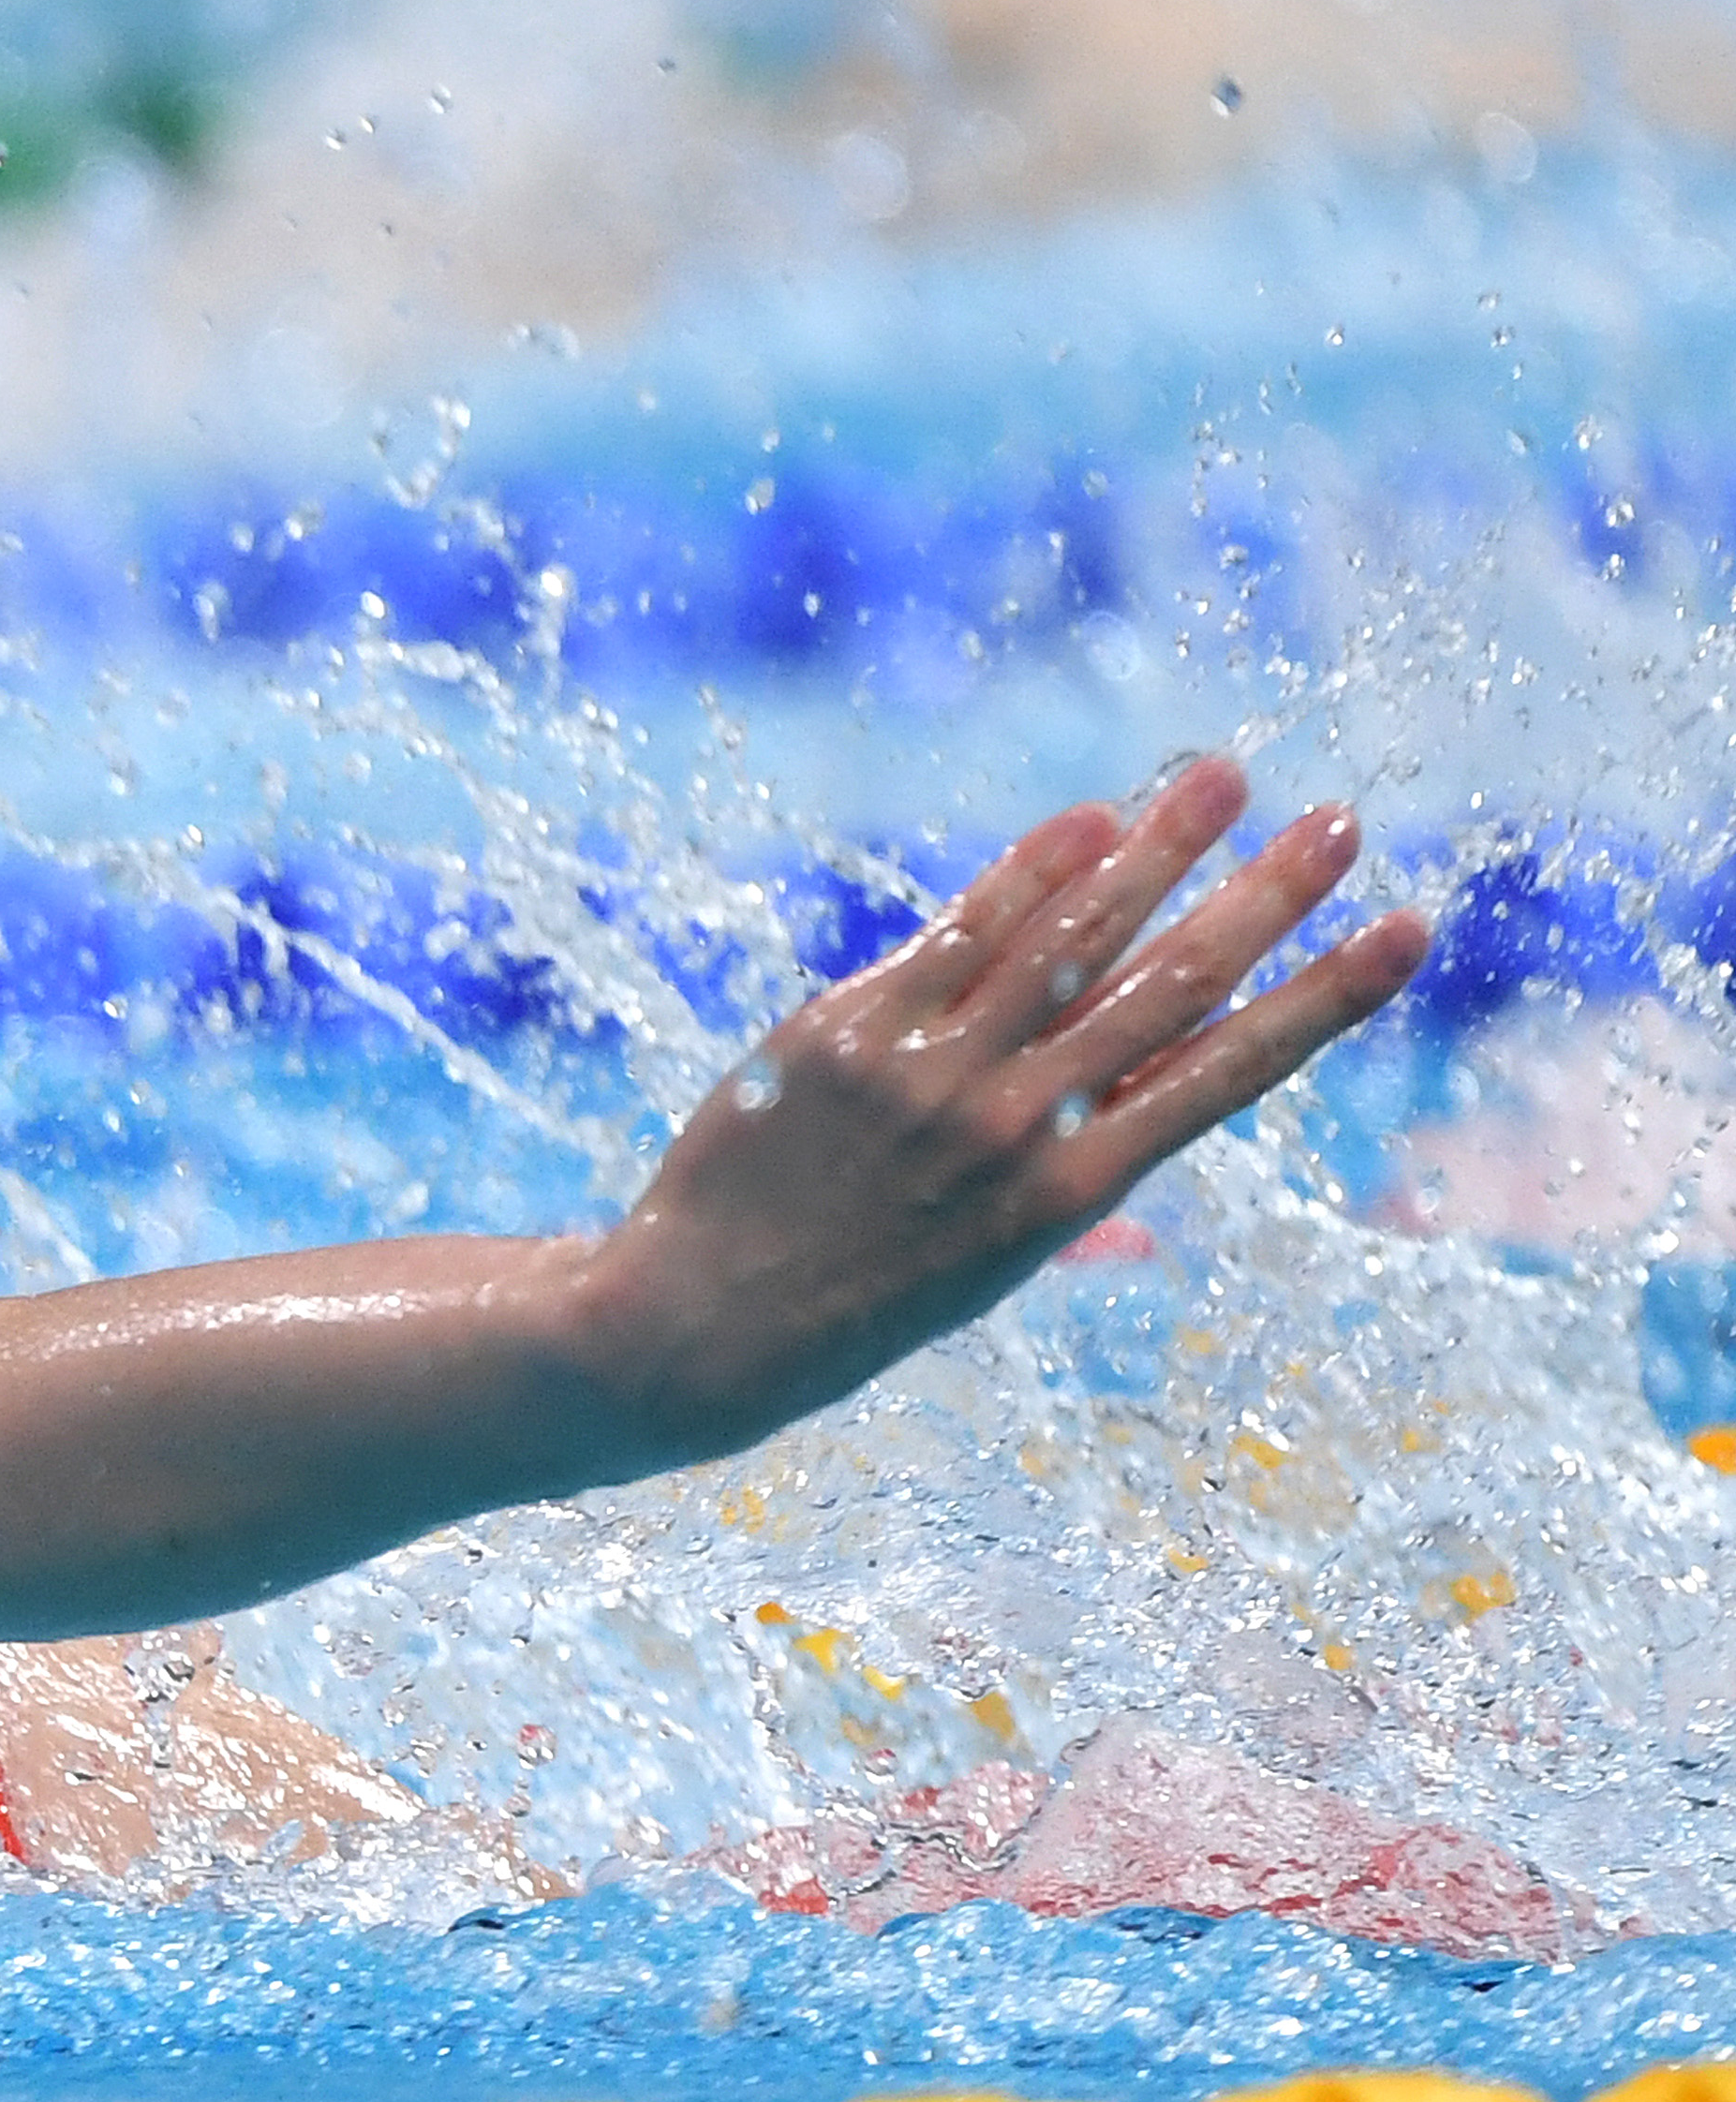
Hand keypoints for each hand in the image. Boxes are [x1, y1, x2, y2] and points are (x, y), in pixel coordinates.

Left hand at [574, 757, 1428, 1462]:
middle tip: (1341, 823)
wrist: (696, 1324)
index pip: (1228, 1074)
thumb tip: (1134, 1200)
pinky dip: (1028, 873)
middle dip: (1265, 899)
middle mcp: (1015, 1126)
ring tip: (1227, 777)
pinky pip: (956, 936)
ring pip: (1072, 939)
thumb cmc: (848, 1303)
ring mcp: (931, 1074)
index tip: (1405, 934)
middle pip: (1170, 986)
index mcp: (1070, 1194)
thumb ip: (1059, 1204)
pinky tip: (1089, 820)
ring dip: (1160, 849)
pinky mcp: (847, 1033)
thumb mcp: (980, 1272)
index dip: (1325, 999)